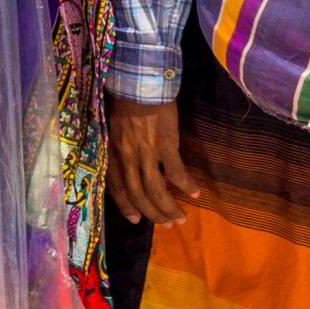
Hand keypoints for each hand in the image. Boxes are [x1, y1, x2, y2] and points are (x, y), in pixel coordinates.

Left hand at [106, 98, 201, 226]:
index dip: (126, 206)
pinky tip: (196, 193)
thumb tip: (128, 161)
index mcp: (113, 154)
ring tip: (181, 218)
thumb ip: (118, 146)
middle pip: (139, 194)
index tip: (136, 220)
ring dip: (169, 207)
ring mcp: (146, 153)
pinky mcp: (165, 145)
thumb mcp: (113, 127)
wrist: (140, 83)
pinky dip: (185, 184)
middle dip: (153, 213)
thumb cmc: (125, 99)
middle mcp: (127, 158)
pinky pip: (175, 171)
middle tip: (167, 225)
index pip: (118, 188)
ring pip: (156, 189)